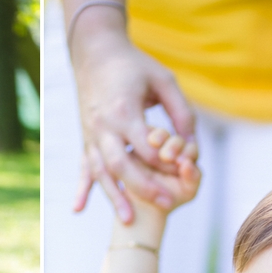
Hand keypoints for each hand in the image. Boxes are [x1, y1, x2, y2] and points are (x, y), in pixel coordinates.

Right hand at [72, 30, 195, 222]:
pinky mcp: (86, 138)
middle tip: (165, 203)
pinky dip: (81, 189)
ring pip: (100, 172)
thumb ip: (181, 111)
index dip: (164, 160)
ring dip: (114, 197)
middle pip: (120, 164)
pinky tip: (77, 209)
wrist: (95, 53)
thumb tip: (193, 144)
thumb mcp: (164, 80)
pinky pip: (83, 167)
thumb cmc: (134, 65)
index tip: (182, 170)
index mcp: (123, 109)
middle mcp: (103, 125)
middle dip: (142, 187)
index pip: (145, 145)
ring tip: (128, 220)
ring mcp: (91, 134)